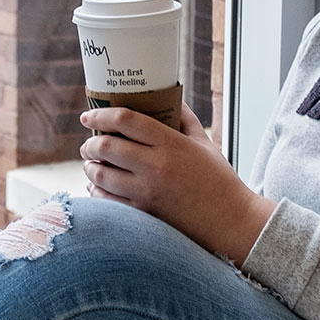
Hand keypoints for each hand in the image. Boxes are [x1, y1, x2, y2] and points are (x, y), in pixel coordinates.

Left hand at [78, 103, 272, 264]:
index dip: (101, 115)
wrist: (231, 221)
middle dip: (90, 144)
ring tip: (90, 165)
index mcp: (171, 143)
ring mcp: (148, 192)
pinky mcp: (144, 215)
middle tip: (88, 144)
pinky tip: (97, 188)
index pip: (125, 120)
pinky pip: (107, 202)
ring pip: (102, 175)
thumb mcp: (204, 143)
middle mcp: (156, 166)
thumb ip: (185, 119)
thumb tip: (170, 98)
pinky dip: (96, 193)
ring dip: (90, 168)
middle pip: (107, 147)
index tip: (87, 115)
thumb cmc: (219, 180)